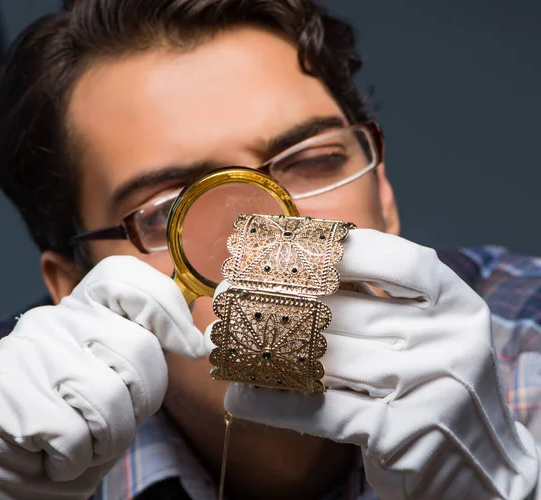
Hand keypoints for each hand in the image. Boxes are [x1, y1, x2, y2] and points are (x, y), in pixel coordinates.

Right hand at [0, 256, 206, 499]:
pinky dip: (74, 461)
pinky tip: (52, 456)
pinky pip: (74, 437)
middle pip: (137, 349)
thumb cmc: (70, 424)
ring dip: (107, 439)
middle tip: (112, 422)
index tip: (190, 346)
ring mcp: (27, 352)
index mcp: (79, 310)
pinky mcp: (6, 393)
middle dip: (141, 400)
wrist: (1, 472)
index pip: (126, 280)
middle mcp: (52, 320)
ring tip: (82, 440)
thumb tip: (197, 341)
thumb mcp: (110, 378)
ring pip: (109, 398)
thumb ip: (138, 350)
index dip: (166, 308)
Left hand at [221, 229, 539, 498]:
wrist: (486, 466)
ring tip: (227, 339)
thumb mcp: (429, 333)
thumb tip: (298, 269)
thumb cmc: (437, 384)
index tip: (290, 246)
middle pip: (346, 309)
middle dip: (277, 299)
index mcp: (457, 305)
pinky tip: (241, 397)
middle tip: (226, 294)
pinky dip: (274, 403)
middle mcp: (448, 341)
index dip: (344, 249)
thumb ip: (381, 301)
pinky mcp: (400, 435)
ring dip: (267, 350)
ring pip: (326, 357)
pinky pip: (322, 410)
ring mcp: (427, 389)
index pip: (401, 260)